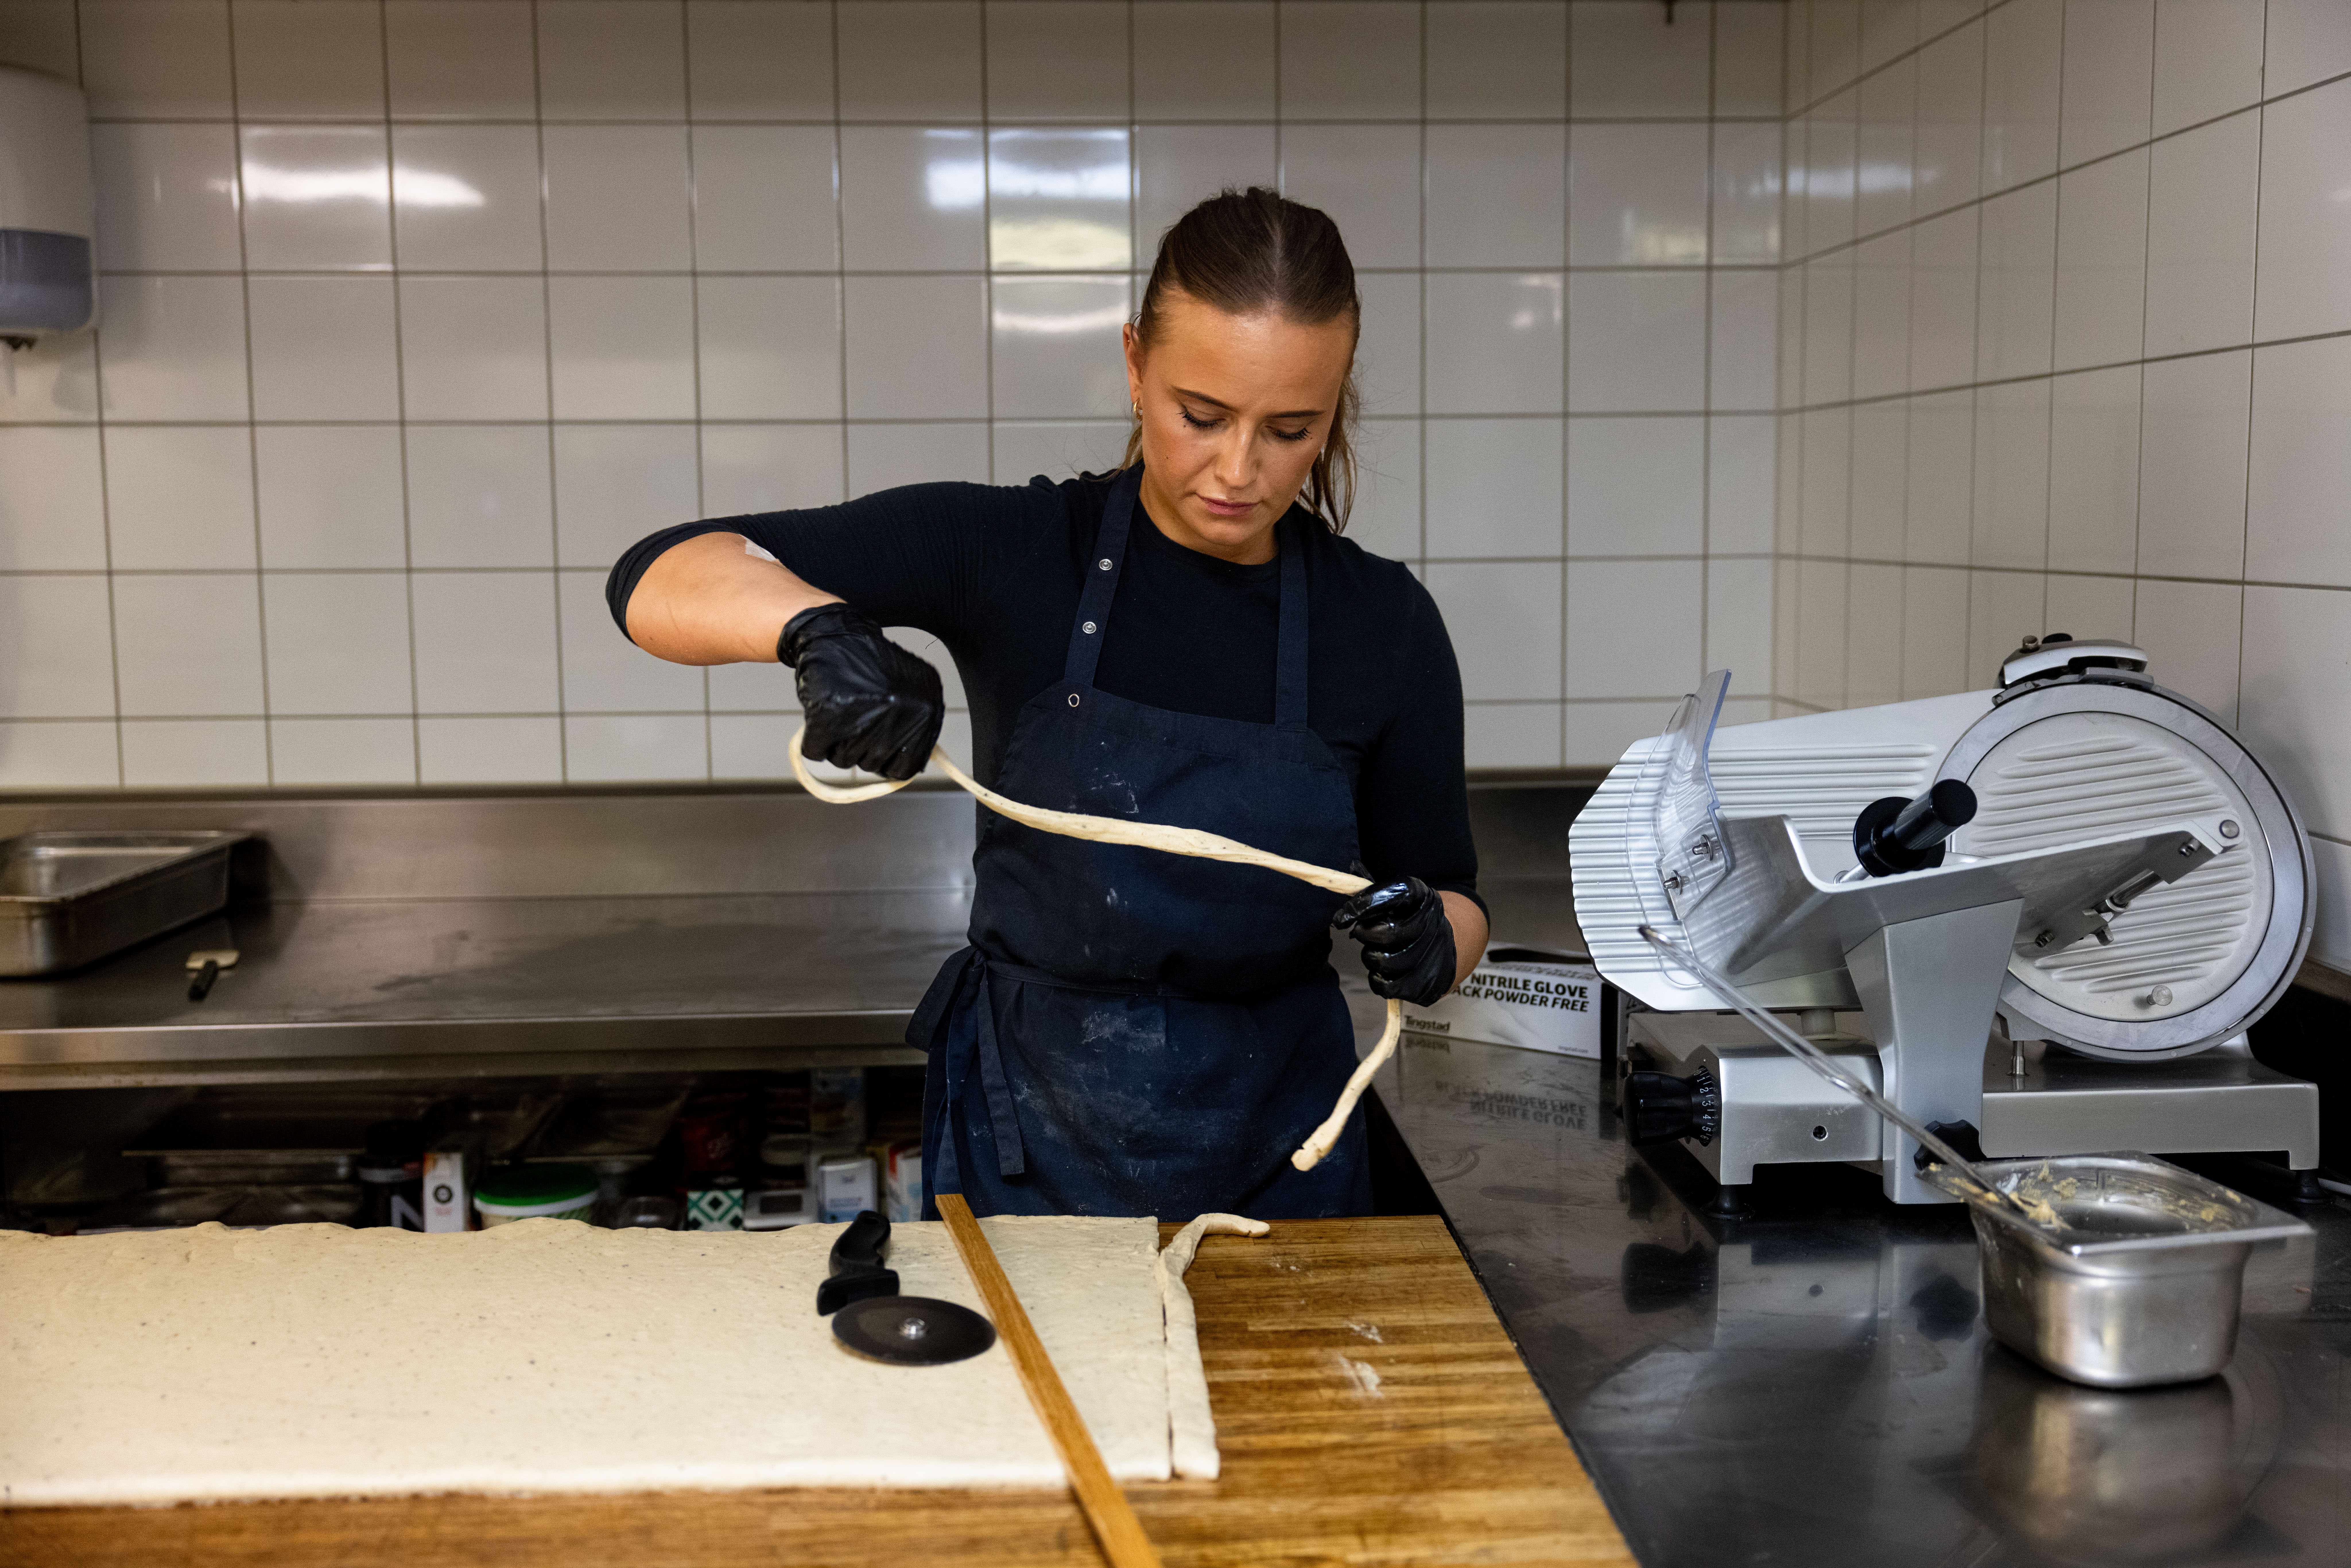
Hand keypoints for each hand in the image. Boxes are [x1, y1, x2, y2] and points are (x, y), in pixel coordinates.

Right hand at [778, 604, 944, 781]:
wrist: (834, 634)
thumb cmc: (871, 664)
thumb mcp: (912, 690)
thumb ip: (917, 728)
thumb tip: (912, 765)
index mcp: (925, 711)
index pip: (908, 766)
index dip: (889, 762)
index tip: (879, 752)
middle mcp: (898, 715)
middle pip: (873, 764)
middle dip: (860, 747)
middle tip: (856, 717)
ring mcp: (863, 717)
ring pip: (844, 761)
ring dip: (837, 743)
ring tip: (841, 711)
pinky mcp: (828, 716)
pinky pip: (816, 751)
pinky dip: (815, 740)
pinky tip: (822, 715)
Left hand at [1332, 876, 1455, 1006]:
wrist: (1447, 945)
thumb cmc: (1411, 917)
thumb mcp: (1399, 896)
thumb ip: (1373, 889)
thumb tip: (1346, 878)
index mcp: (1423, 897)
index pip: (1394, 894)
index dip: (1365, 904)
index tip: (1341, 917)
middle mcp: (1432, 925)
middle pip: (1388, 934)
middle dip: (1366, 934)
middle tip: (1362, 932)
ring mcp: (1433, 957)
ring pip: (1385, 962)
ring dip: (1370, 957)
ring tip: (1376, 951)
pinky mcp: (1426, 985)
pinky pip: (1388, 987)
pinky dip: (1377, 980)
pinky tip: (1382, 970)